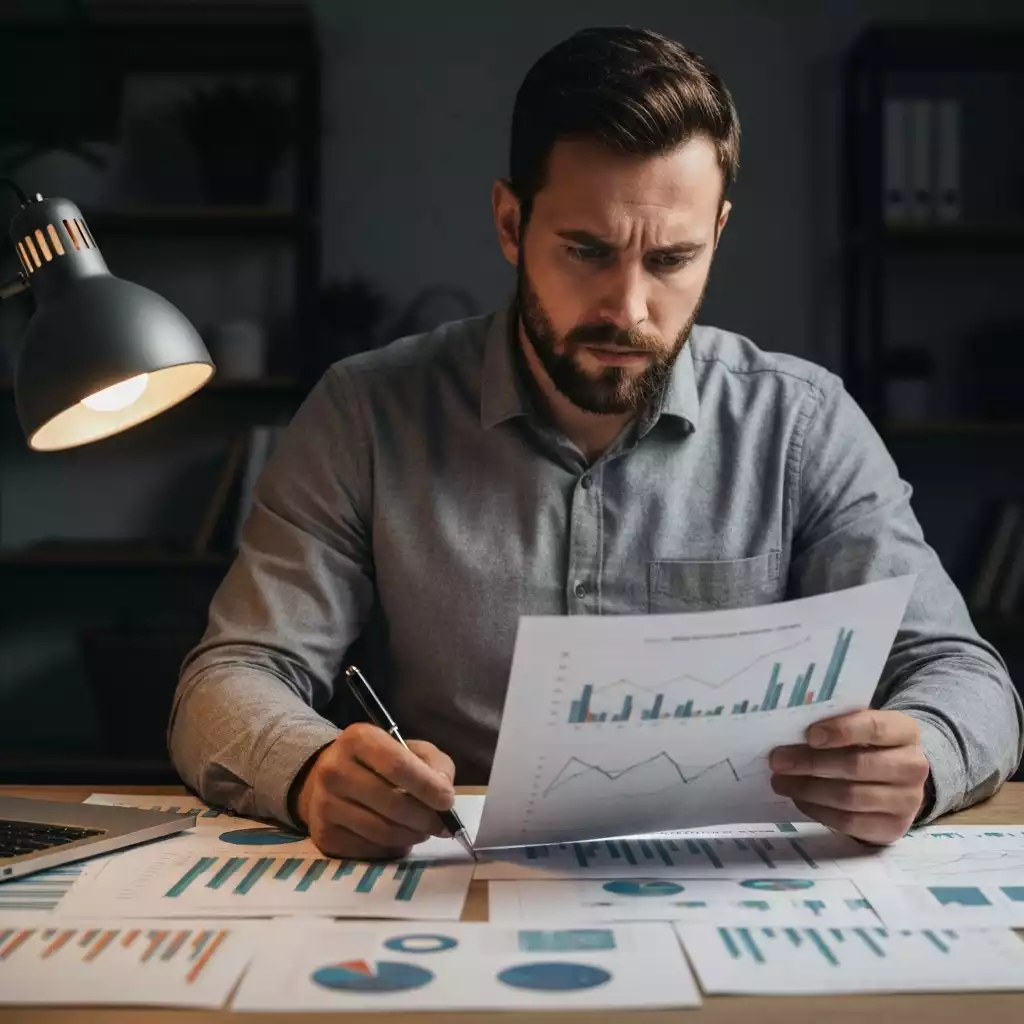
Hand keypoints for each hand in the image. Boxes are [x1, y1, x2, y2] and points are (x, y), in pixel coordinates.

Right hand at [294, 723, 455, 859]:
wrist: (327, 778)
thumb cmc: (378, 762)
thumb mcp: (408, 749)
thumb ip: (434, 764)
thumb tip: (444, 793)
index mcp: (359, 739)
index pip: (397, 765)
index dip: (427, 786)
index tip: (447, 801)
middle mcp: (334, 769)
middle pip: (391, 803)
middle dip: (424, 818)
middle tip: (441, 825)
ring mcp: (324, 804)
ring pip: (380, 831)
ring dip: (411, 836)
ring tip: (423, 831)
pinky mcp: (323, 834)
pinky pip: (368, 850)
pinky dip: (391, 848)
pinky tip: (399, 839)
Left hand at [769, 709, 929, 844]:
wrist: (898, 780)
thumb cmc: (868, 744)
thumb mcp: (859, 725)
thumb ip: (835, 722)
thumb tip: (789, 725)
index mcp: (905, 731)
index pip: (874, 728)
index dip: (841, 731)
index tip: (808, 735)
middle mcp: (913, 766)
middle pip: (857, 766)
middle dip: (811, 763)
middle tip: (778, 760)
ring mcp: (907, 801)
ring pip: (850, 797)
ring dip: (809, 790)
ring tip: (781, 781)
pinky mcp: (894, 828)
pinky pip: (850, 823)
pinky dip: (818, 811)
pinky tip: (799, 799)